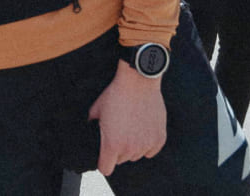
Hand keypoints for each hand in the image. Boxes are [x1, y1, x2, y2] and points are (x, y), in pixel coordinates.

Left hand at [88, 61, 166, 175]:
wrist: (138, 81)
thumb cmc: (116, 93)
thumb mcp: (97, 109)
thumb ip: (92, 124)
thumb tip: (89, 130)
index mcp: (112, 144)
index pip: (105, 168)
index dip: (103, 161)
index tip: (104, 153)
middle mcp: (130, 149)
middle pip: (121, 159)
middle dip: (118, 148)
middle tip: (119, 129)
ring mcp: (146, 145)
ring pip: (136, 155)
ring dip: (133, 145)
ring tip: (131, 125)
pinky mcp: (159, 139)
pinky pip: (150, 150)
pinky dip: (147, 142)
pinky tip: (142, 127)